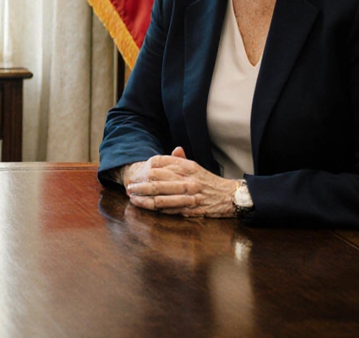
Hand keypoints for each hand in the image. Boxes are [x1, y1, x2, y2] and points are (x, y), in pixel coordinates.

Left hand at [123, 147, 241, 217]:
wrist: (230, 196)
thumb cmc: (208, 181)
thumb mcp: (195, 167)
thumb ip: (181, 159)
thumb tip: (174, 148)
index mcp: (187, 167)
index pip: (160, 163)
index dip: (144, 168)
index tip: (136, 173)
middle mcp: (187, 180)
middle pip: (156, 181)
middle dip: (139, 184)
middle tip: (129, 187)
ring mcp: (188, 195)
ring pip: (160, 197)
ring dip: (143, 198)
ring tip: (132, 198)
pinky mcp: (190, 209)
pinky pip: (168, 209)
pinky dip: (155, 209)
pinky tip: (145, 207)